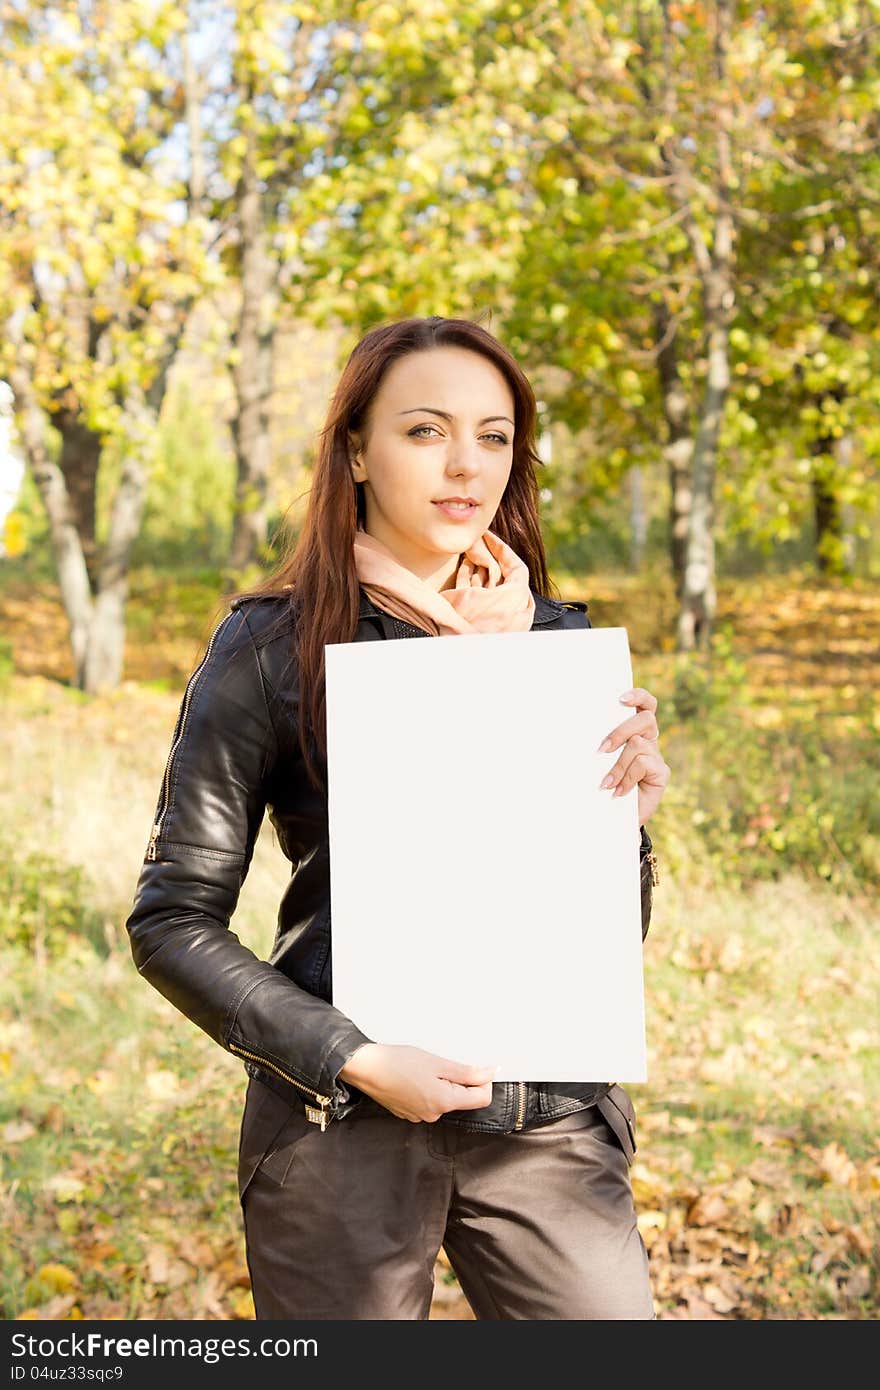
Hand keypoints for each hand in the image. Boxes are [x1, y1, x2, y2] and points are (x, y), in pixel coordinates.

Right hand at [338, 1043, 495, 1122]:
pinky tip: (413, 1077)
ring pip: (443, 1098)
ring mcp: (420, 1116)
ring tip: (422, 1069)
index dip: (484, 1081)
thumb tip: (491, 1074)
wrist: (366, 1068)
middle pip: (462, 1099)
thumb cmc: (397, 1063)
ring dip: (440, 1084)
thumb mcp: (438, 1063)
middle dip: (458, 1080)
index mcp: (444, 1102)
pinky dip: (426, 1088)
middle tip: (440, 1064)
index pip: (481, 1099)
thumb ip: (468, 1072)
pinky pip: (427, 1101)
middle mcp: (433, 1114)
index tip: (478, 1067)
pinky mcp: (408, 1112)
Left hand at [597, 686, 670, 826]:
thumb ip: (598, 744)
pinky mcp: (662, 773)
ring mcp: (656, 756)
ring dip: (618, 764)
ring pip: (638, 744)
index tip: (621, 698)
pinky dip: (627, 778)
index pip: (645, 704)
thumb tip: (576, 730)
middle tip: (602, 750)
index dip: (638, 696)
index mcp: (635, 730)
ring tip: (605, 783)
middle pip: (645, 719)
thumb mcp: (597, 761)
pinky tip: (618, 792)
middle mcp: (648, 739)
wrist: (616, 817)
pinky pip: (644, 764)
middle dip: (621, 731)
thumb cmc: (602, 783)